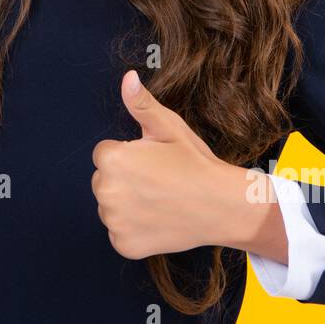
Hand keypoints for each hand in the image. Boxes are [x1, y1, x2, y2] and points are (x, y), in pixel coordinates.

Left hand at [91, 69, 237, 259]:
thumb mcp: (168, 127)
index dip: (129, 155)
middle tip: (157, 181)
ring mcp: (113, 221)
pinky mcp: (123, 245)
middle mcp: (105, 191)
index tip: (152, 162)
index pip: (104, 154)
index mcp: (111, 159)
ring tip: (159, 200)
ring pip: (110, 206)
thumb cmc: (194, 163)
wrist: (221, 205)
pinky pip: (118, 232)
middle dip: (124, 178)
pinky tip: (157, 220)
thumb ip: (140, 103)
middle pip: (103, 180)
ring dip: (126, 204)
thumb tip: (126, 78)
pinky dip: (133, 229)